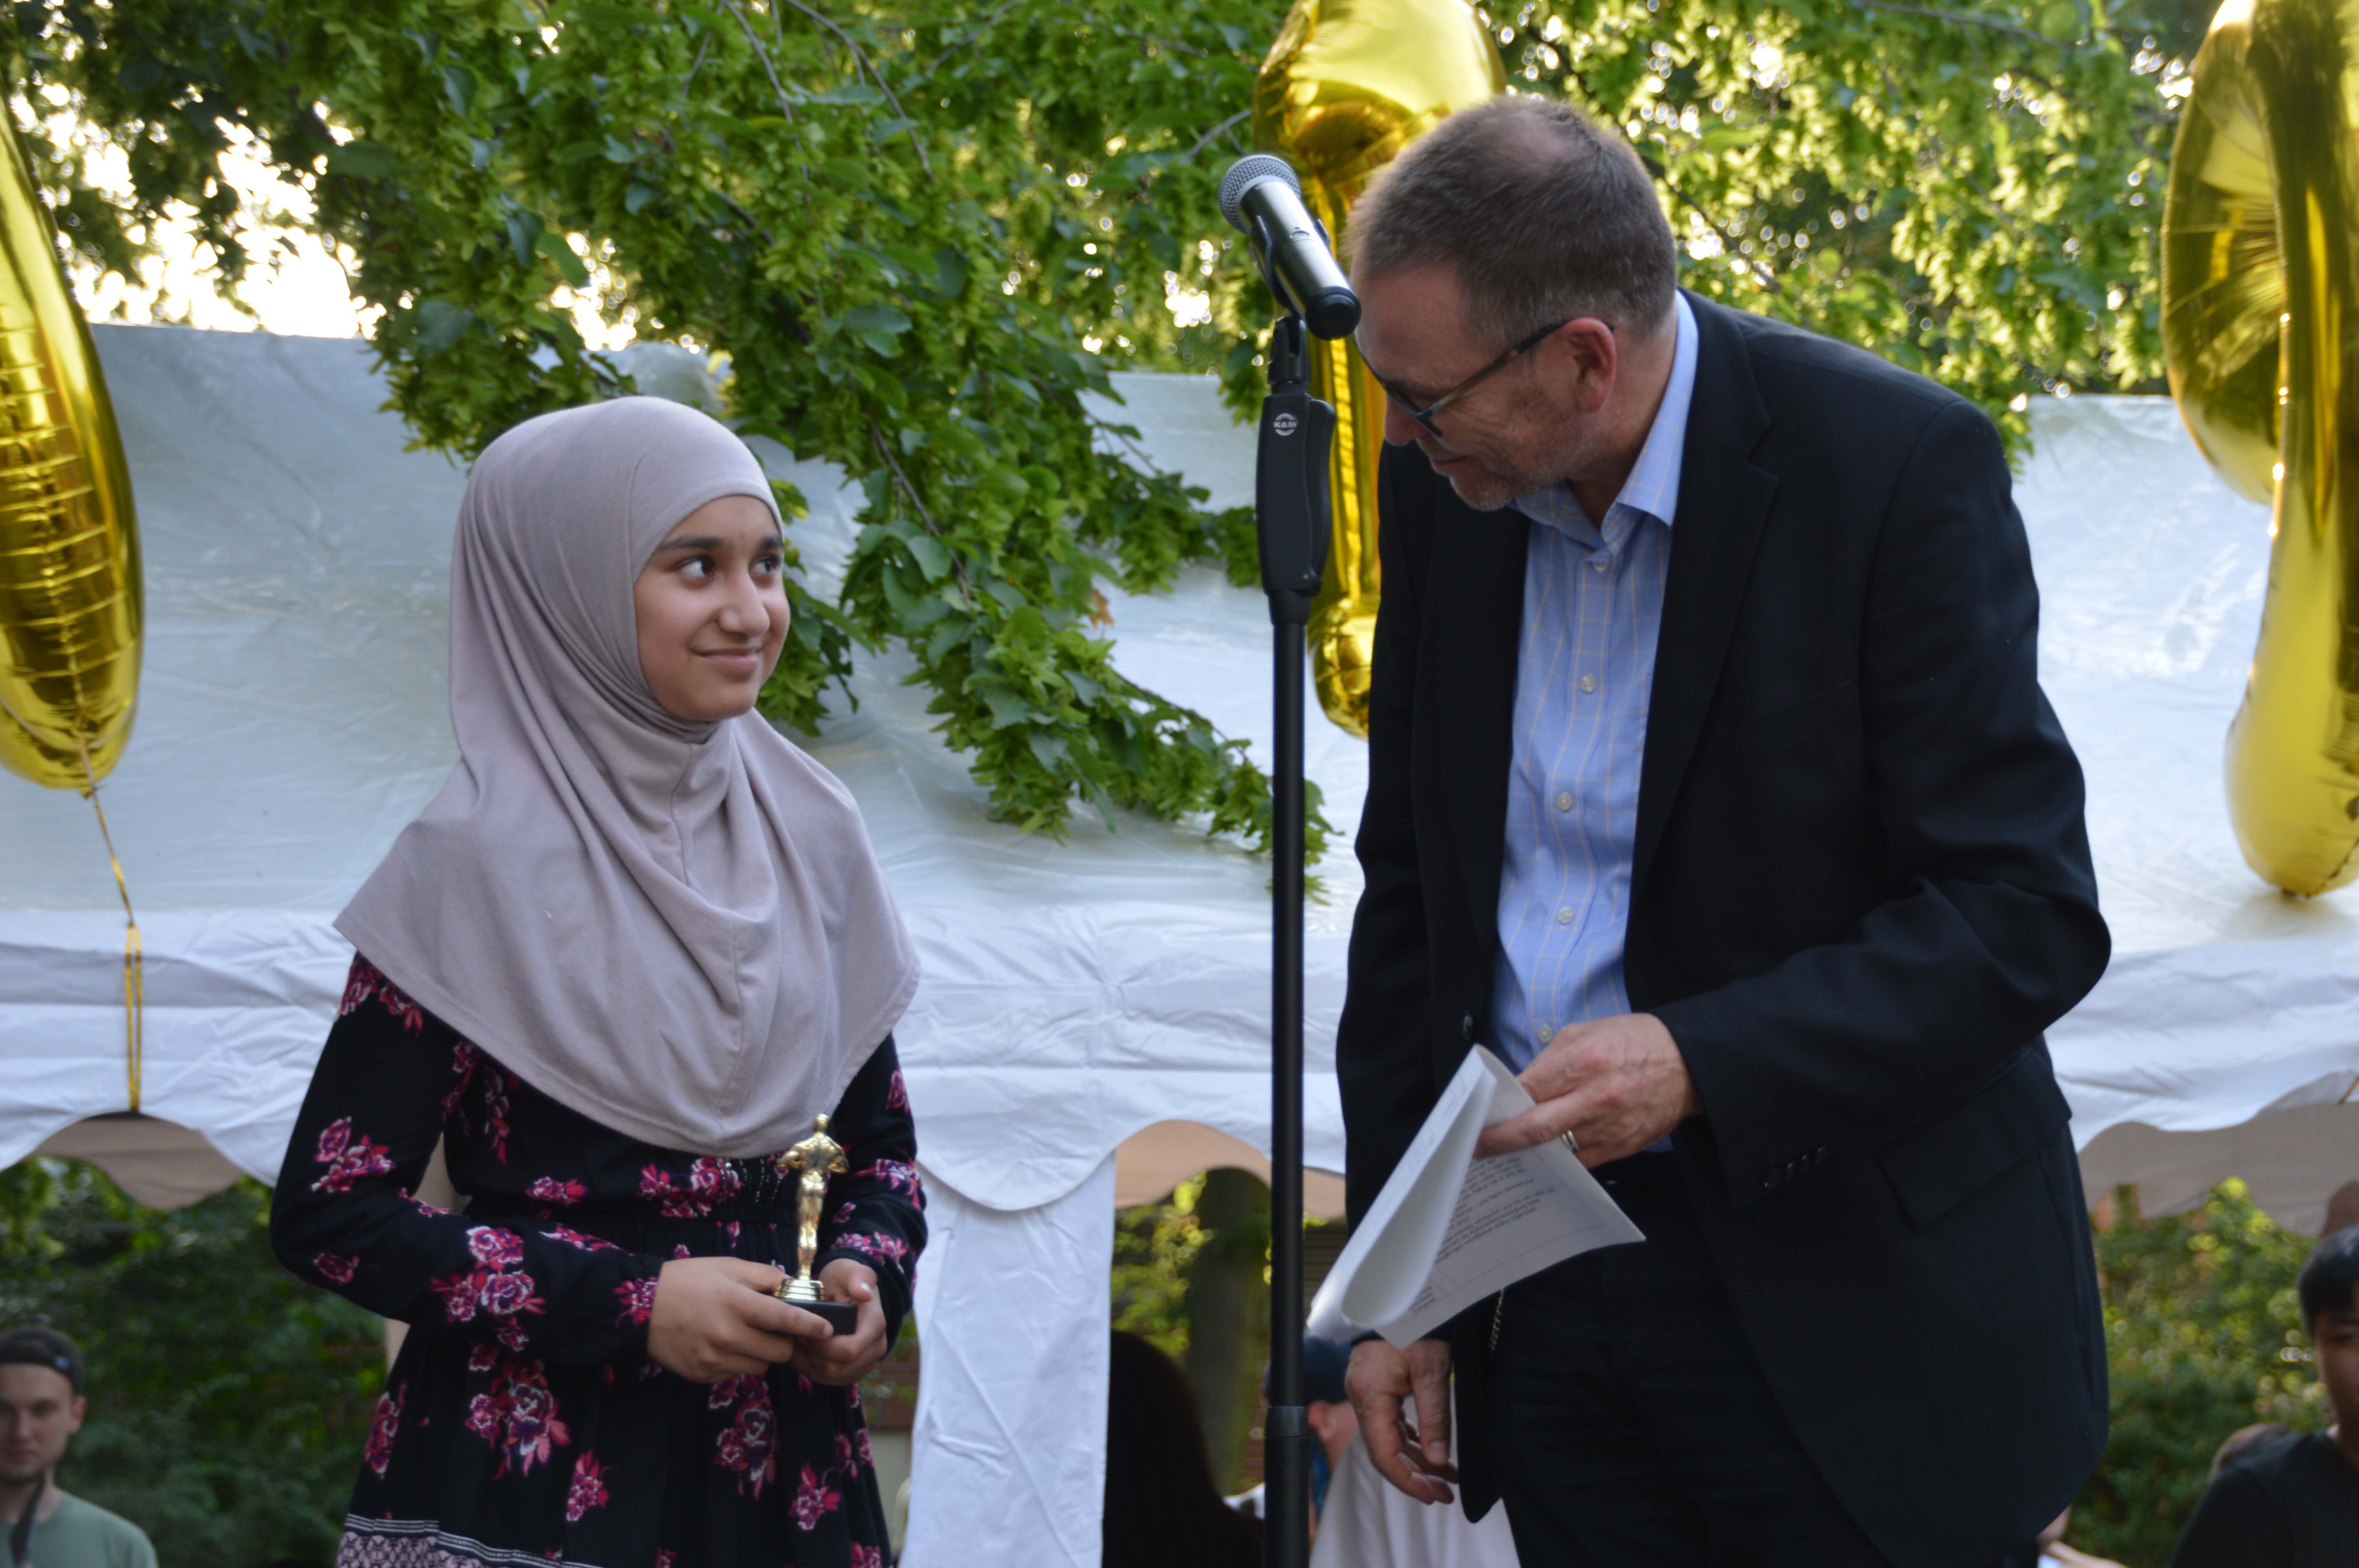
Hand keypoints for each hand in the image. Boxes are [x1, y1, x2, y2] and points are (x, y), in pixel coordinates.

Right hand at [645, 1256, 839, 1382]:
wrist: (641, 1308)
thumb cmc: (688, 1281)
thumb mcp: (727, 1268)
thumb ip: (764, 1277)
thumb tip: (795, 1288)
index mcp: (735, 1303)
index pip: (785, 1318)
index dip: (810, 1325)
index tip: (827, 1330)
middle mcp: (727, 1336)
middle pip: (779, 1352)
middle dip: (784, 1341)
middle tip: (776, 1329)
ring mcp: (714, 1360)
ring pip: (760, 1367)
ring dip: (761, 1354)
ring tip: (744, 1334)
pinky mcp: (702, 1376)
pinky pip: (736, 1374)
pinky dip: (738, 1362)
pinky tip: (722, 1344)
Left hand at [787, 1258, 889, 1385]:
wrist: (845, 1291)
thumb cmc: (843, 1279)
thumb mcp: (846, 1270)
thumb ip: (857, 1277)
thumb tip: (864, 1294)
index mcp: (875, 1324)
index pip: (848, 1351)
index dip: (821, 1346)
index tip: (804, 1330)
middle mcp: (876, 1347)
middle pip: (838, 1368)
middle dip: (812, 1355)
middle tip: (797, 1337)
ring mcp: (867, 1361)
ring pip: (832, 1377)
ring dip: (810, 1364)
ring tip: (798, 1344)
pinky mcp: (856, 1370)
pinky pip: (831, 1381)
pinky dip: (813, 1370)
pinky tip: (804, 1353)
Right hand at [1347, 1337, 1457, 1504]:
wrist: (1400, 1292)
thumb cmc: (1415, 1323)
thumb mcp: (1432, 1370)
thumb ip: (1434, 1417)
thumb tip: (1438, 1460)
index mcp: (1369, 1395)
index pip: (1383, 1453)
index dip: (1407, 1480)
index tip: (1433, 1494)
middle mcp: (1361, 1396)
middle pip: (1384, 1449)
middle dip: (1415, 1475)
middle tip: (1445, 1492)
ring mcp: (1366, 1390)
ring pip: (1389, 1437)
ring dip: (1417, 1458)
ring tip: (1447, 1476)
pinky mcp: (1376, 1384)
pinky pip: (1391, 1421)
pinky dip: (1411, 1438)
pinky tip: (1431, 1449)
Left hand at [1475, 1012, 1699, 1164]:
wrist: (1688, 1063)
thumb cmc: (1634, 1042)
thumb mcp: (1586, 1033)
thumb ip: (1549, 1061)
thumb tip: (1518, 1087)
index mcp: (1584, 1061)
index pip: (1527, 1091)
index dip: (1499, 1107)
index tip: (1480, 1117)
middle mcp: (1596, 1097)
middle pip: (1535, 1128)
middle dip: (1501, 1141)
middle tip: (1479, 1149)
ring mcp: (1611, 1126)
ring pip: (1557, 1150)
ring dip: (1529, 1154)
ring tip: (1507, 1154)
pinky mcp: (1623, 1146)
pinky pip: (1581, 1161)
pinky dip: (1560, 1161)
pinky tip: (1544, 1158)